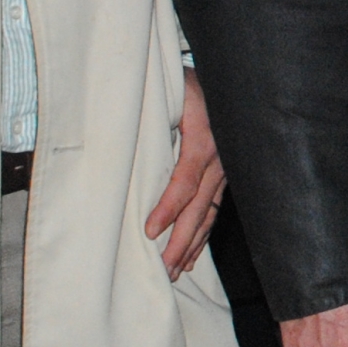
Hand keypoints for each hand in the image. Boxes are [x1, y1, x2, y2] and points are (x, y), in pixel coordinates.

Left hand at [144, 70, 225, 279]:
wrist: (226, 76)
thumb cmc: (187, 82)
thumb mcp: (170, 95)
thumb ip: (153, 122)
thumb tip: (121, 146)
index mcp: (205, 139)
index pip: (185, 181)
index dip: (167, 208)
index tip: (149, 231)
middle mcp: (221, 158)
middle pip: (200, 208)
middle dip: (181, 242)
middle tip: (164, 269)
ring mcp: (226, 168)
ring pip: (209, 213)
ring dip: (192, 244)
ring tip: (176, 271)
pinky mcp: (226, 173)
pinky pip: (214, 209)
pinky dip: (203, 234)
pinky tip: (193, 255)